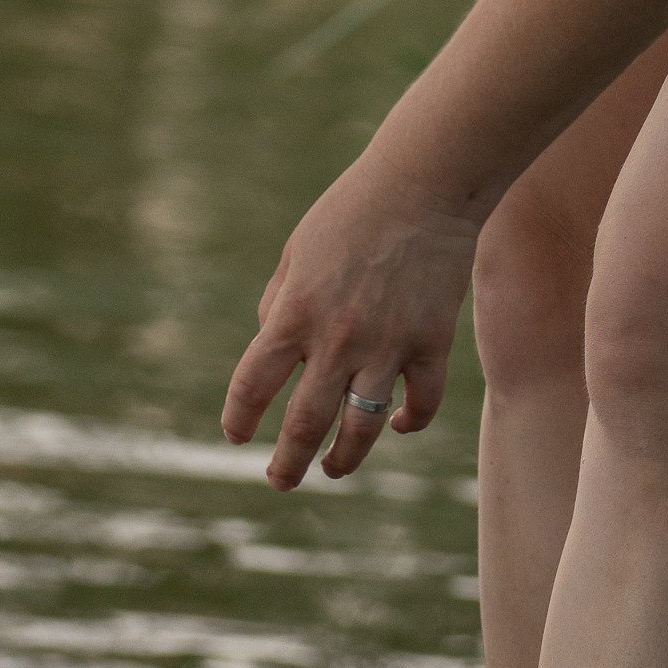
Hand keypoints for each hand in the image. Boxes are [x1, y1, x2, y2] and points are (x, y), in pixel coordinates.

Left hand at [223, 151, 480, 489]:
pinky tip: (399, 427)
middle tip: (279, 481)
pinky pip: (421, 403)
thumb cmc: (348, 214)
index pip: (252, 385)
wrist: (422, 186)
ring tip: (332, 470)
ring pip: (363, 428)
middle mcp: (336, 340)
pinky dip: (410, 422)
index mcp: (293, 315)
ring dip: (344, 459)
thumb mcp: (294, 256)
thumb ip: (278, 307)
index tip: (236, 437)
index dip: (239, 418)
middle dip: (287, 462)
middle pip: (305, 423)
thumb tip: (275, 356)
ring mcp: (387, 346)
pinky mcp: (432, 344)